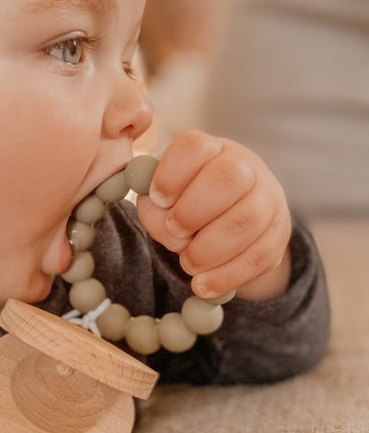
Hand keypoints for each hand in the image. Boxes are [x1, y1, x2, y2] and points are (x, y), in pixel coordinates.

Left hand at [136, 130, 291, 299]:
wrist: (226, 218)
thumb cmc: (183, 202)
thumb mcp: (160, 200)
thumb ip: (154, 208)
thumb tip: (167, 224)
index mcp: (209, 149)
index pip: (194, 147)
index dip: (171, 175)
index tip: (158, 199)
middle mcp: (244, 165)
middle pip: (229, 178)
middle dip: (194, 212)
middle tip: (174, 235)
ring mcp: (268, 197)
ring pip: (248, 219)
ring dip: (210, 249)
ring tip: (187, 264)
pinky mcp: (278, 232)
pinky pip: (259, 255)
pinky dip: (227, 275)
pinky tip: (204, 285)